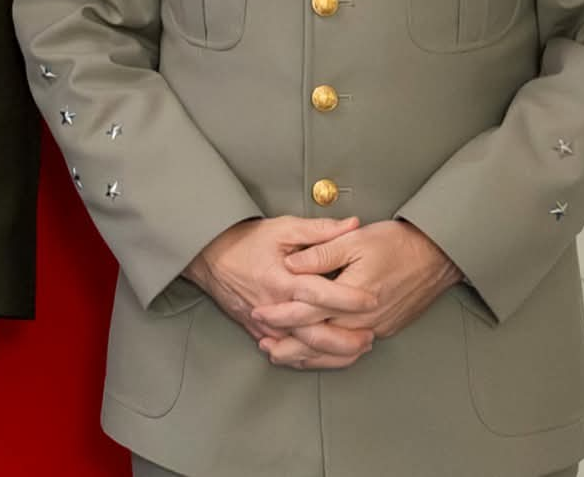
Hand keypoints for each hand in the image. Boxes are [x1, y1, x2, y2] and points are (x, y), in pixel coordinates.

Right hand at [183, 217, 376, 369]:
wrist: (210, 257)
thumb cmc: (247, 241)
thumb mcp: (283, 228)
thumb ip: (320, 230)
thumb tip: (353, 225)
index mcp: (282, 279)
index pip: (321, 294)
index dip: (349, 299)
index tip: (373, 300)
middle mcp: (275, 306)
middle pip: (315, 333)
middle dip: (346, 340)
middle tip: (371, 335)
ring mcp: (266, 324)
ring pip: (303, 349)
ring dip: (333, 353)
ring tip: (357, 349)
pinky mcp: (260, 332)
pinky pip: (288, 352)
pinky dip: (311, 358)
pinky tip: (329, 357)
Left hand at [278, 219, 461, 339]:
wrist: (436, 255)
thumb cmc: (397, 244)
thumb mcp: (354, 239)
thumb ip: (320, 253)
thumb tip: (291, 264)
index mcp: (352, 295)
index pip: (307, 311)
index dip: (280, 314)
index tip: (259, 314)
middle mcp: (363, 318)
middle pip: (318, 340)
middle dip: (288, 345)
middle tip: (264, 344)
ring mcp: (376, 327)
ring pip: (335, 351)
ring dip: (307, 356)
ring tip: (283, 354)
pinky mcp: (384, 329)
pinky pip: (352, 349)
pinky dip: (331, 354)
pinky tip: (318, 353)